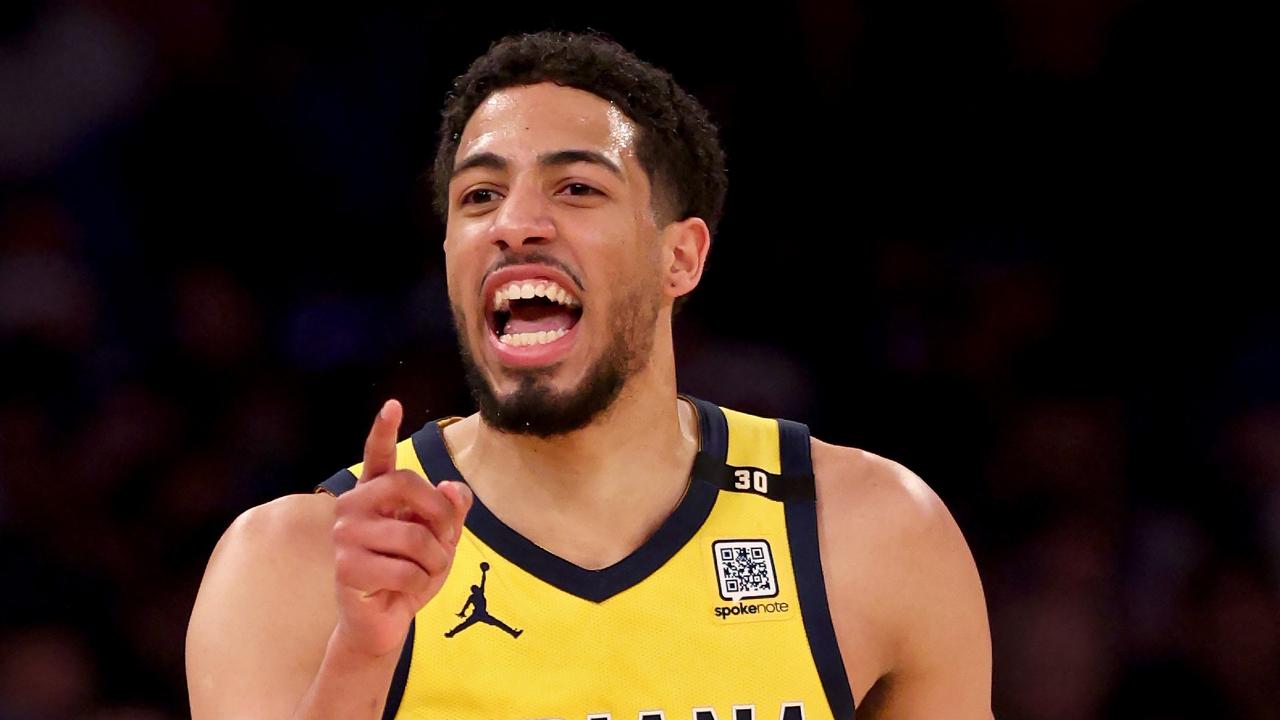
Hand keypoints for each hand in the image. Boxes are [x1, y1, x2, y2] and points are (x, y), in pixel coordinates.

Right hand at [330, 399, 471, 657]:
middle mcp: (353, 507)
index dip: (384, 430)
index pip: (378, 456)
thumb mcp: (441, 538)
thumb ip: (451, 510)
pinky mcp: (345, 567)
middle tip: (446, 540)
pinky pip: (406, 571)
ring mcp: (344, 535)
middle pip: (409, 485)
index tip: (394, 405)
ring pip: (415, 538)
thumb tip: (455, 489)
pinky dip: (420, 585)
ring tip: (423, 572)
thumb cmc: (410, 572)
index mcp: (375, 493)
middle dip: (442, 516)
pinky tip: (402, 591)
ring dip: (434, 561)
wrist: (384, 620)